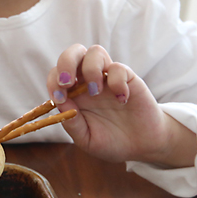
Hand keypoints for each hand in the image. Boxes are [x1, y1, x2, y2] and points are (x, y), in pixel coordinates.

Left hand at [47, 44, 196, 167]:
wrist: (143, 145)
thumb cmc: (113, 142)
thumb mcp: (87, 140)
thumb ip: (73, 123)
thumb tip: (59, 102)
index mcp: (75, 95)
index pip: (57, 75)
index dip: (54, 81)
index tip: (59, 97)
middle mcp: (89, 81)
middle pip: (74, 53)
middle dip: (66, 62)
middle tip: (68, 82)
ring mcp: (108, 78)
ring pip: (95, 52)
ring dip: (90, 69)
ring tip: (96, 92)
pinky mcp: (128, 78)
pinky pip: (119, 68)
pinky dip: (117, 81)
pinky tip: (122, 100)